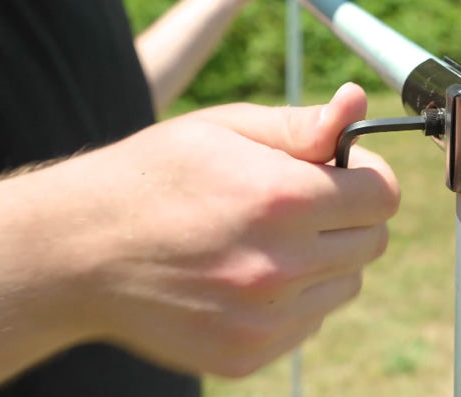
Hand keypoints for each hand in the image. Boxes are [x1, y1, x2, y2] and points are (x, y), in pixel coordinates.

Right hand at [50, 83, 397, 376]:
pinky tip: (245, 274)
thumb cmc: (153, 176)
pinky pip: (310, 320)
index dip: (367, 175)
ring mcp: (264, 319)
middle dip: (349, 215)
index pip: (382, 195)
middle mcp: (280, 266)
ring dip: (325, 259)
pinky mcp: (248, 354)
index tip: (343, 170)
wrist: (78, 252)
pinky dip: (295, 297)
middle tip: (302, 202)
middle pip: (373, 241)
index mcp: (281, 200)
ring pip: (346, 283)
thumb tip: (356, 105)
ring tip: (267, 238)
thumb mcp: (225, 129)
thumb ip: (300, 124)